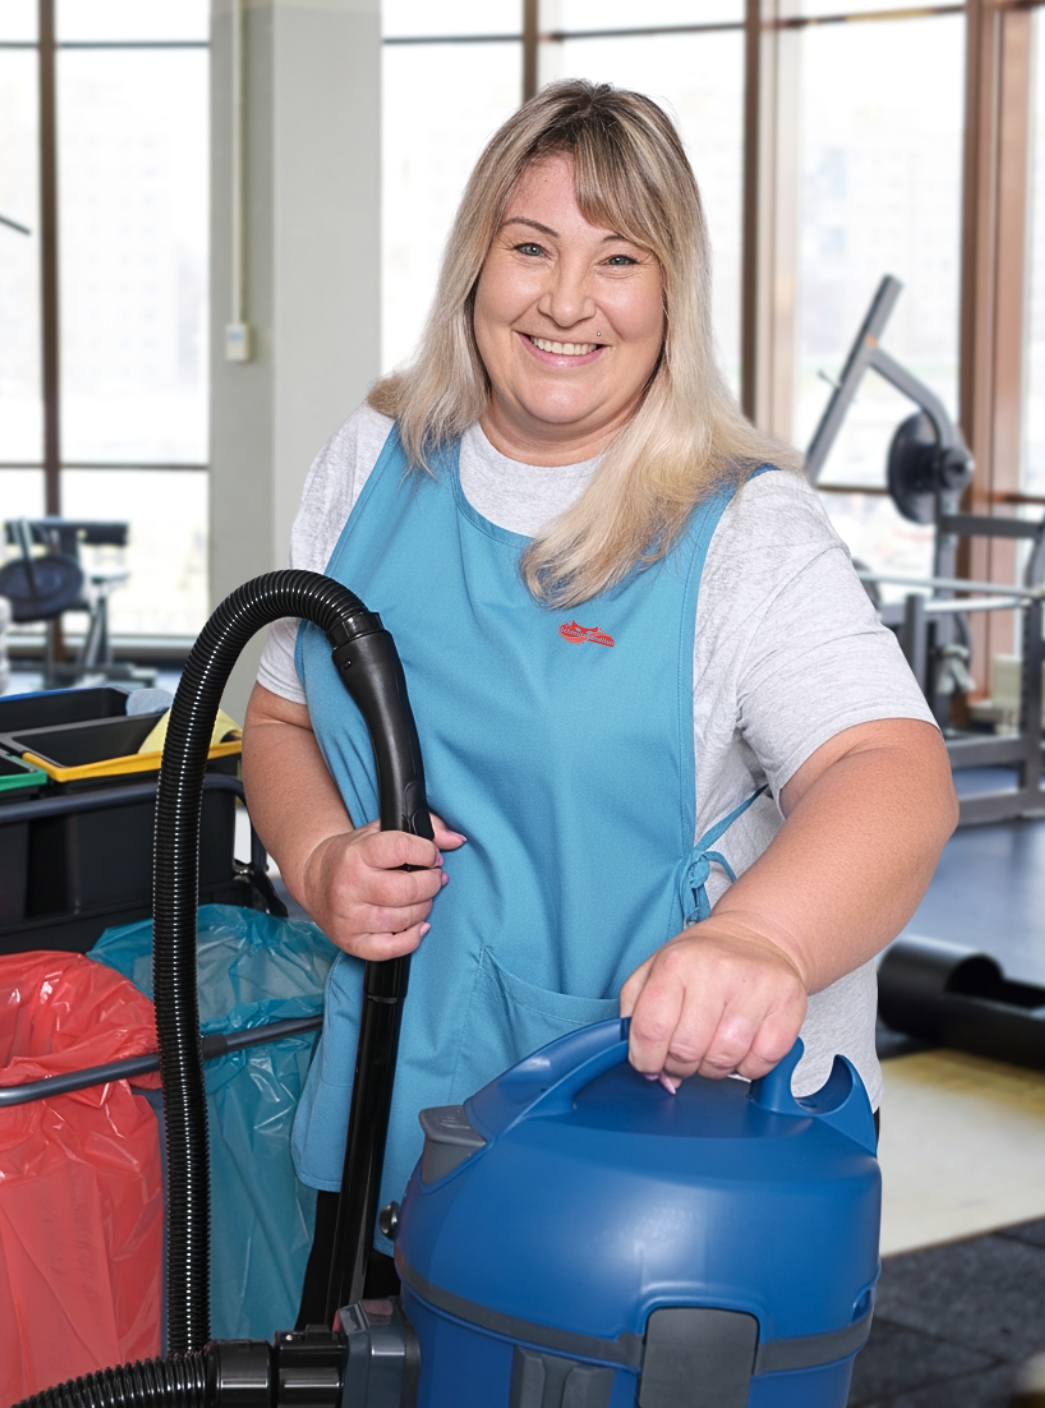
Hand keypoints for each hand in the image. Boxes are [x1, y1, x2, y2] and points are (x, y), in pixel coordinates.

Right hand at [300, 812, 465, 959]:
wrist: (315, 879)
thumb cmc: (353, 855)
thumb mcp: (381, 830)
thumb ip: (424, 827)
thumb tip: (456, 840)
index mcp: (356, 854)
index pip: (401, 848)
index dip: (427, 852)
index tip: (431, 855)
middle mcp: (350, 886)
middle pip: (407, 889)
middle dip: (431, 883)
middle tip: (433, 878)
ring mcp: (349, 918)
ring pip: (403, 919)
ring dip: (424, 908)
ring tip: (421, 898)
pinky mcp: (352, 942)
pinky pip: (392, 948)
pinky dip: (412, 938)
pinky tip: (416, 924)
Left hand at [619, 920, 807, 1089]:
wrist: (758, 937)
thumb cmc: (702, 960)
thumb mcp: (653, 972)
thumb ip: (635, 1015)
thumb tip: (646, 1067)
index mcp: (676, 962)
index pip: (650, 1030)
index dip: (646, 1059)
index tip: (650, 1062)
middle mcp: (715, 970)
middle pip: (686, 1051)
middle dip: (680, 1065)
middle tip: (684, 1053)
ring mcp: (755, 986)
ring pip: (724, 1060)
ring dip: (714, 1067)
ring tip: (713, 1046)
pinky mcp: (788, 1003)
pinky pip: (761, 1063)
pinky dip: (748, 1067)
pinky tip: (743, 1045)